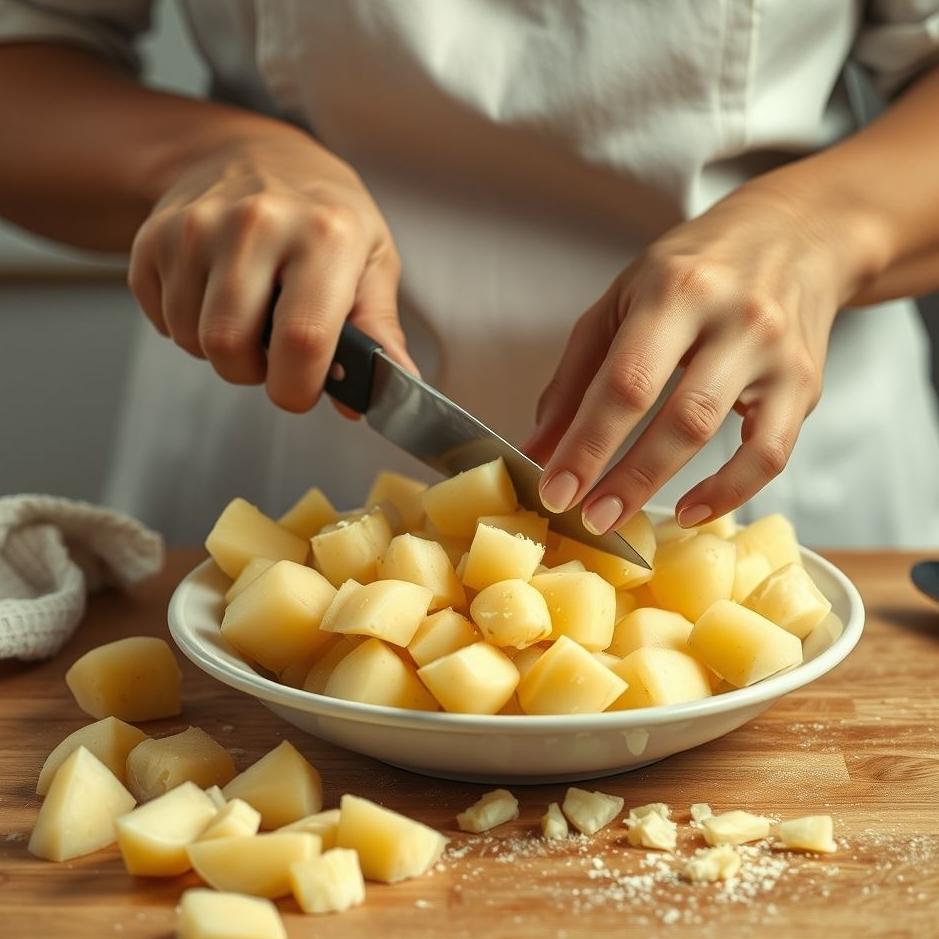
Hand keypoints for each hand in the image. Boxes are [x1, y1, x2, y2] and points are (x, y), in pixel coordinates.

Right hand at [128, 127, 413, 412]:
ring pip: (193, 340)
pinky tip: (215, 295)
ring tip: (249, 315)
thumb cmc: (325, 215)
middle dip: (252, 372)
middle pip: (230, 347)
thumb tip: (388, 388)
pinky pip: (162, 321)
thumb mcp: (373, 261)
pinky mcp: (153, 236)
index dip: (298, 386)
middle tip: (274, 352)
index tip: (302, 389)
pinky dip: (188, 326)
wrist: (253, 152)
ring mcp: (197, 226)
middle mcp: (257, 223)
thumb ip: (379, 330)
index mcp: (325, 234)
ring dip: (221, 349)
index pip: (303, 339)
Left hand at [525, 179, 876, 531]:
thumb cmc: (696, 268)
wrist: (797, 235)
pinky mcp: (804, 384)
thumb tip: (539, 448)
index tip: (556, 488)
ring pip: (718, 433)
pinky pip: (771, 455)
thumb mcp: (623, 300)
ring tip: (618, 519)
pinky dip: (730, 492)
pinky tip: (691, 510)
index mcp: (675, 289)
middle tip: (585, 518)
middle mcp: (732, 317)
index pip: (625, 381)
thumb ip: (576, 375)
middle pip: (675, 414)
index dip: (587, 443)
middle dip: (623, 476)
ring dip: (661, 486)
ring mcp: (774, 352)